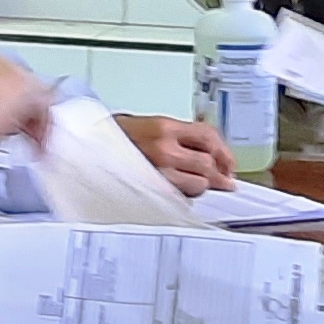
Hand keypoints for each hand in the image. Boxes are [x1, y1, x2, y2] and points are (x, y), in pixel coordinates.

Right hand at [115, 115, 235, 193]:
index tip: (229, 163)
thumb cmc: (121, 139)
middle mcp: (164, 147)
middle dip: (220, 174)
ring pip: (199, 183)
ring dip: (202, 185)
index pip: (207, 136)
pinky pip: (182, 197)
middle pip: (208, 162)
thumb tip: (212, 151)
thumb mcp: (154, 127)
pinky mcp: (153, 189)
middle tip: (225, 181)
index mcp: (165, 127)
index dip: (224, 152)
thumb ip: (183, 136)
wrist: (93, 149)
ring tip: (197, 184)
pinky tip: (183, 191)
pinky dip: (187, 195)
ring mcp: (158, 170)